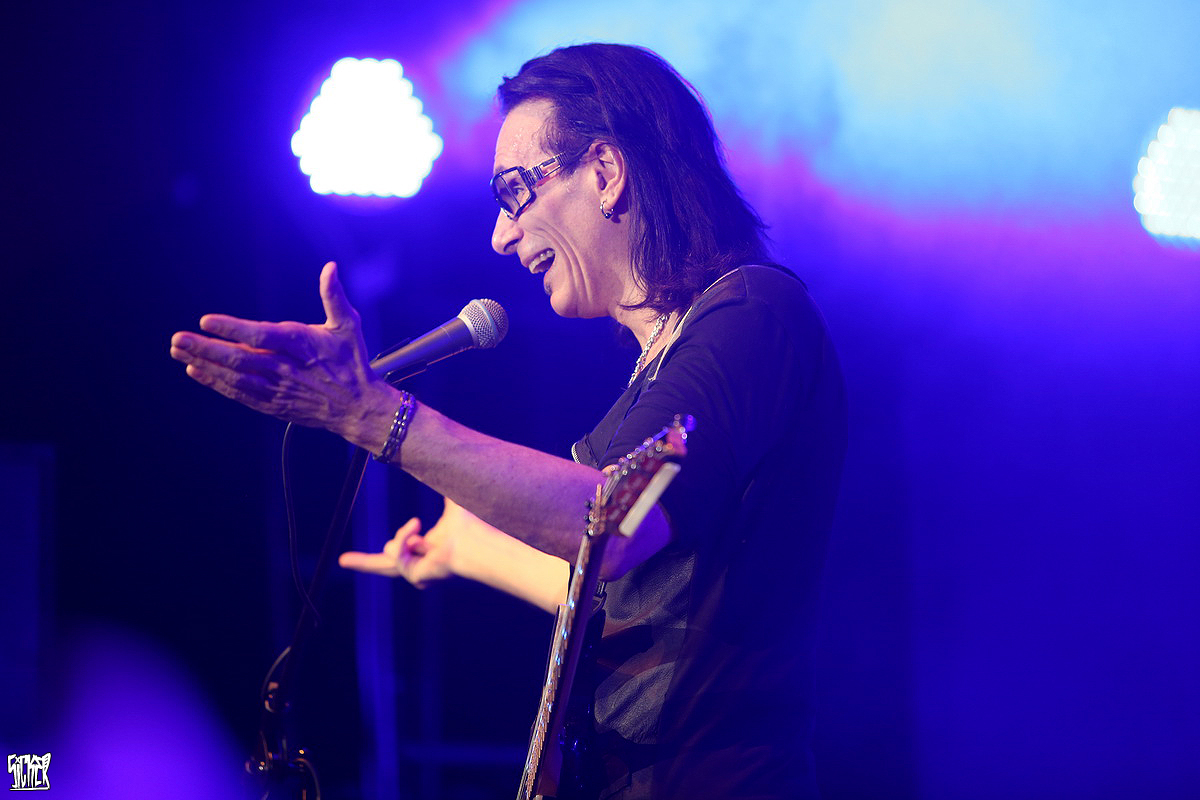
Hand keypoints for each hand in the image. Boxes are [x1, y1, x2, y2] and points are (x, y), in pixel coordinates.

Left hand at [169, 262, 392, 444]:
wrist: (358, 407)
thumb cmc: (352, 362)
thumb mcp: (347, 326)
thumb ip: (334, 296)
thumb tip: (330, 268)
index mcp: (301, 345)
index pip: (261, 336)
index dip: (233, 329)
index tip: (206, 321)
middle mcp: (285, 368)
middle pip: (240, 359)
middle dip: (206, 349)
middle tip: (178, 339)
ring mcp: (277, 389)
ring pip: (234, 377)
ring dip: (204, 365)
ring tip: (179, 352)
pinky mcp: (272, 405)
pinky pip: (239, 394)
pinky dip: (216, 383)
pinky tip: (196, 371)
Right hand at [338, 496, 480, 587]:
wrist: (478, 541)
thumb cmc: (472, 526)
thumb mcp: (453, 505)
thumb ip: (448, 490)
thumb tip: (448, 468)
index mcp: (427, 548)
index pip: (402, 546)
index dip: (391, 542)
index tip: (384, 539)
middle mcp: (422, 562)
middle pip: (384, 565)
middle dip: (362, 562)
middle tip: (342, 560)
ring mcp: (418, 572)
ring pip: (389, 553)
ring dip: (402, 535)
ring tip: (418, 525)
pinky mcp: (415, 577)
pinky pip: (396, 555)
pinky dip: (404, 539)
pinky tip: (417, 530)